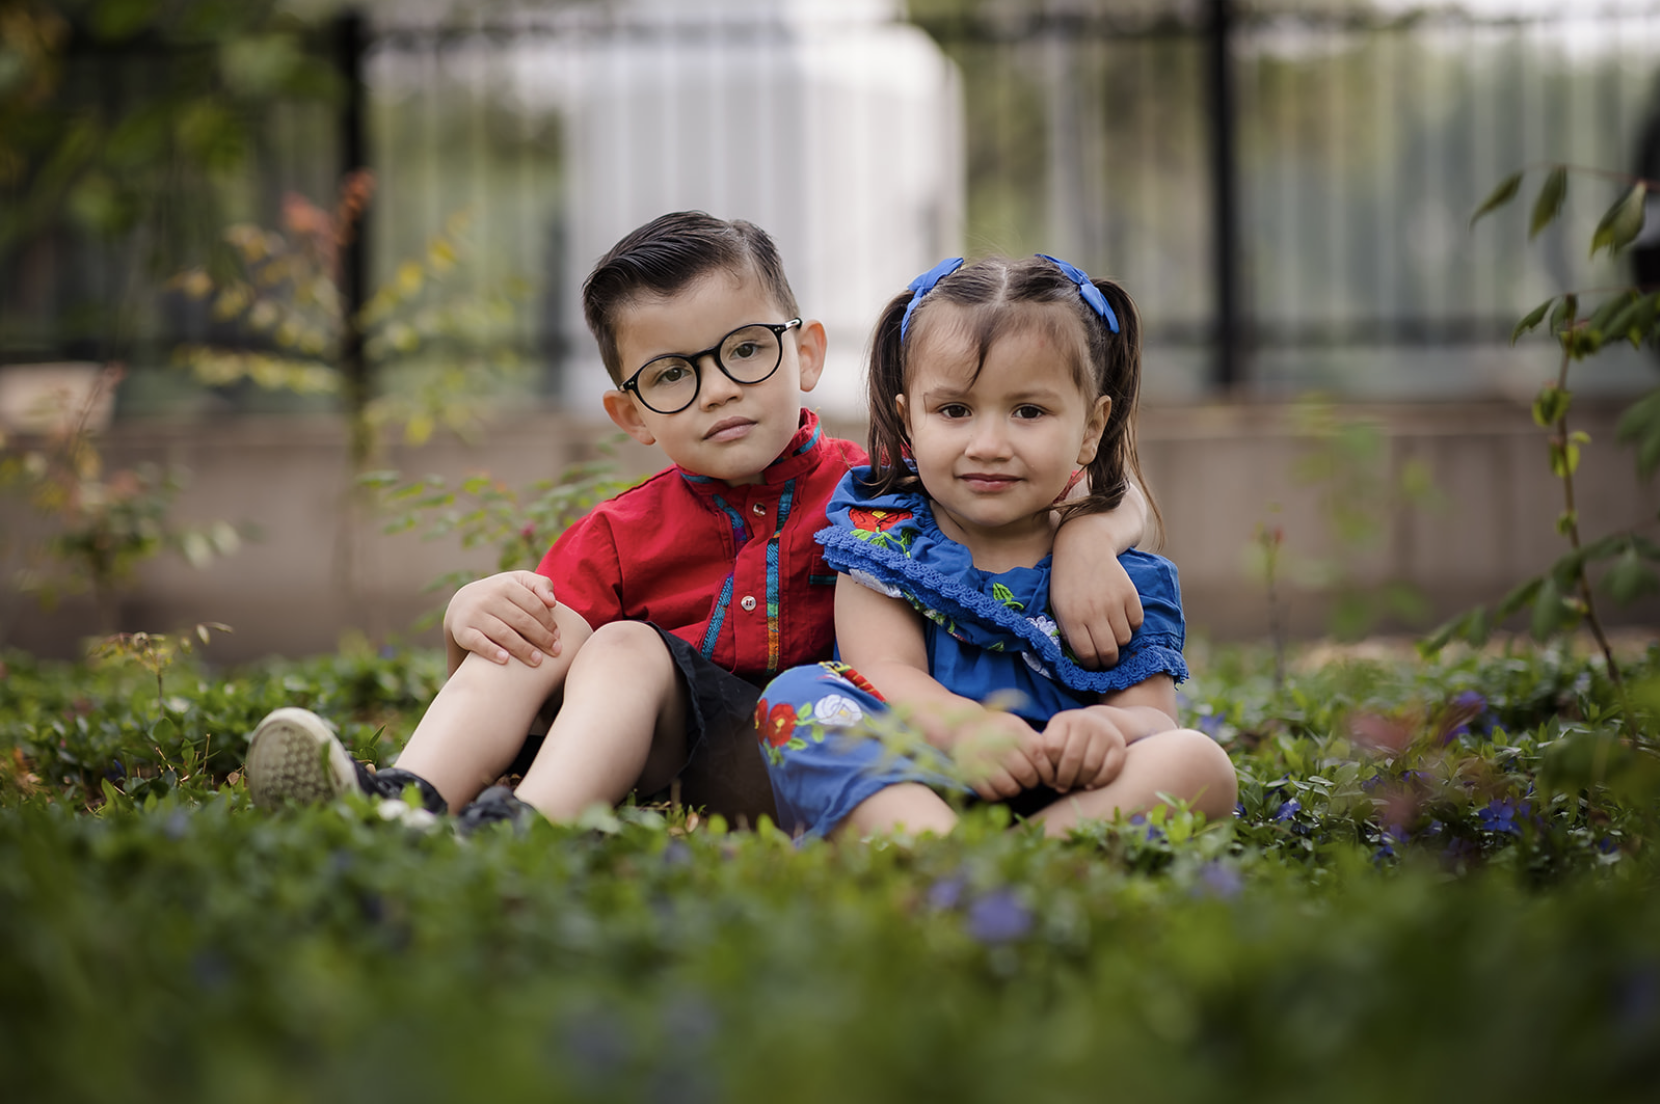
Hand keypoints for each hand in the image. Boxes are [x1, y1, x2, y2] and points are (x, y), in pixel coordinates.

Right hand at [443, 571, 560, 665]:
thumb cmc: (500, 594)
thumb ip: (540, 584)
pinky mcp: (462, 630)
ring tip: (537, 661)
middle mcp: (489, 597)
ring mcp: (474, 614)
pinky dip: (492, 651)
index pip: (534, 605)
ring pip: (503, 633)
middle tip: (555, 652)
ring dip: (522, 649)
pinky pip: (478, 642)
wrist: (461, 604)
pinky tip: (506, 660)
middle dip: (541, 638)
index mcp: (506, 585)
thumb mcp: (518, 582)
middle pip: (521, 620)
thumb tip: (552, 601)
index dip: (548, 622)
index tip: (559, 637)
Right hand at [955, 710, 1045, 800]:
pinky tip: (1000, 786)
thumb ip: (1035, 740)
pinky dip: (999, 794)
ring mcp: (983, 762)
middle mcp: (998, 746)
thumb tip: (1055, 762)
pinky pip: (992, 795)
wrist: (962, 728)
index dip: (1047, 770)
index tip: (1049, 777)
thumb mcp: (1017, 726)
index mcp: (1013, 732)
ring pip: (1010, 788)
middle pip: (1026, 774)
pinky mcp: (971, 776)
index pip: (1038, 756)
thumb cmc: (996, 728)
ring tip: (1015, 782)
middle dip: (1033, 781)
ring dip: (1016, 788)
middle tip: (1030, 780)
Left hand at [1039, 708, 1127, 793]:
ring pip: (1090, 766)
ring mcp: (1104, 733)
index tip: (1047, 777)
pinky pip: (1110, 769)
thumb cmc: (1070, 735)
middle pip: (1072, 758)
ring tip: (1073, 786)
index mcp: (1065, 720)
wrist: (1101, 722)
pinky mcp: (1119, 745)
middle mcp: (1085, 723)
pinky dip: (1099, 781)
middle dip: (1064, 778)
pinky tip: (1089, 785)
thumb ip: (1044, 749)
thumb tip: (1036, 773)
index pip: (1053, 748)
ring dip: (1080, 782)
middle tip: (1060, 787)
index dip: (1049, 767)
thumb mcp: (1055, 734)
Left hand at [1050, 551, 1142, 669]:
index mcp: (1072, 617)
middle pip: (1109, 652)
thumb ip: (1069, 631)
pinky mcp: (1129, 594)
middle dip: (1109, 660)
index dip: (1092, 664)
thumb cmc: (1067, 581)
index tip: (1093, 663)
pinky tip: (1122, 617)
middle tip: (1107, 657)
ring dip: (1120, 641)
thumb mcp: (1059, 606)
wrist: (1085, 548)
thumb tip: (1084, 656)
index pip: (1087, 655)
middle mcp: (1094, 612)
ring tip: (1112, 632)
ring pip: (1125, 639)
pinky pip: (1137, 622)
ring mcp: (1113, 602)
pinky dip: (1131, 624)